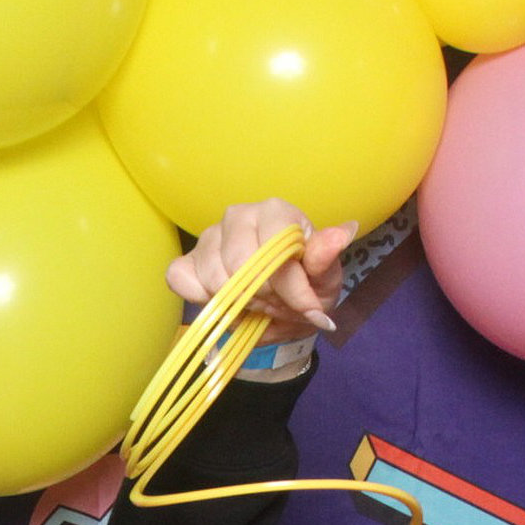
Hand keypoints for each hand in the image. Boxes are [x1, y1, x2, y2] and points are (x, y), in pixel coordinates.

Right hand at [165, 199, 355, 339]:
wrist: (283, 311)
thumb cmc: (306, 289)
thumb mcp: (325, 280)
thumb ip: (325, 259)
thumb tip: (342, 233)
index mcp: (276, 212)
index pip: (273, 246)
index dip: (288, 285)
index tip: (305, 307)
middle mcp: (239, 216)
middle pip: (240, 263)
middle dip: (263, 297)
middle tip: (278, 306)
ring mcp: (210, 237)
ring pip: (213, 275)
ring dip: (237, 302)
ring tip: (256, 305)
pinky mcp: (187, 261)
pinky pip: (181, 278)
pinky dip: (199, 297)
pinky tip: (223, 301)